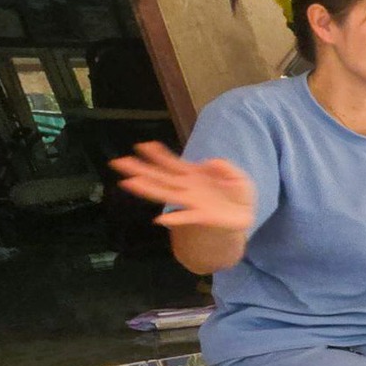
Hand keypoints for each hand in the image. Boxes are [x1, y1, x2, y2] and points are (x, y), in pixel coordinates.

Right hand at [109, 142, 254, 231]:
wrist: (246, 216)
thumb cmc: (237, 194)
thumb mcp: (237, 176)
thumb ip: (225, 168)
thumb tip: (209, 161)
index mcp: (194, 176)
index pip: (173, 163)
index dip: (159, 155)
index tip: (142, 146)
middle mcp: (188, 188)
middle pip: (161, 177)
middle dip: (140, 170)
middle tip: (119, 162)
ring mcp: (193, 202)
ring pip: (167, 194)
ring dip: (148, 189)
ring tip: (130, 183)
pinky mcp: (203, 216)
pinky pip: (187, 217)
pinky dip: (175, 218)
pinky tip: (160, 219)